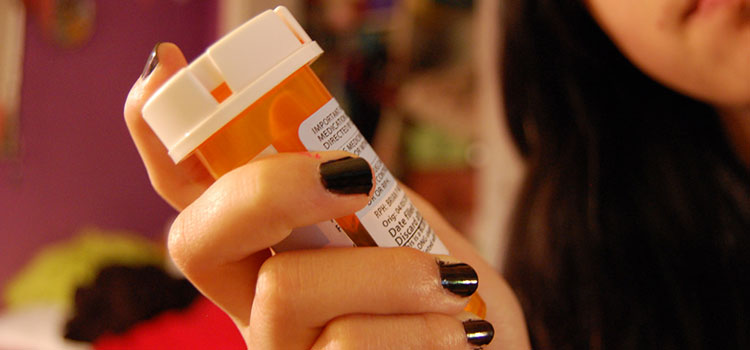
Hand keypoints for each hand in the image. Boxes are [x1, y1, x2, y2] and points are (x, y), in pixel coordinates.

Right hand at [124, 42, 529, 348]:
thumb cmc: (446, 299)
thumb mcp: (413, 233)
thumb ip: (368, 196)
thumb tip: (329, 148)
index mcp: (273, 256)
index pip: (195, 198)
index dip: (161, 132)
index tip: (168, 67)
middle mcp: (255, 309)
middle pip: (197, 240)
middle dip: (270, 187)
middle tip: (353, 174)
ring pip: (287, 289)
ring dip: (392, 273)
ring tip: (450, 285)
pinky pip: (349, 344)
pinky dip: (424, 330)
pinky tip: (458, 334)